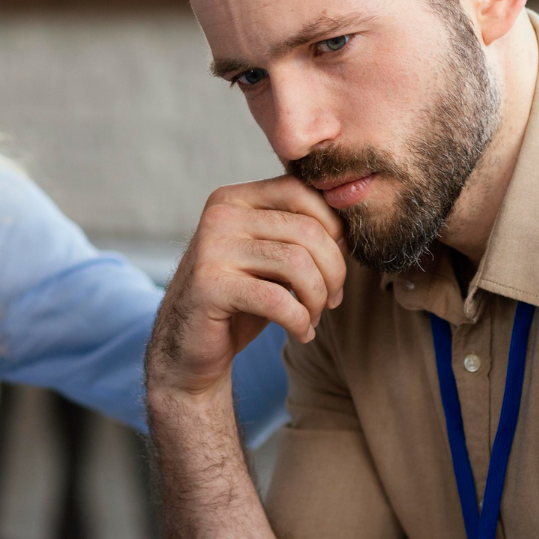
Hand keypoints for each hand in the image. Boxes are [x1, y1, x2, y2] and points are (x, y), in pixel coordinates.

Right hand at [147, 176, 347, 398]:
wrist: (188, 348)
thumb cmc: (240, 299)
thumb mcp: (270, 257)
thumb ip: (301, 233)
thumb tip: (350, 227)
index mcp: (234, 198)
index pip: (300, 191)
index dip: (333, 227)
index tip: (338, 262)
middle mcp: (220, 216)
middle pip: (306, 230)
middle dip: (333, 271)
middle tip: (332, 300)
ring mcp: (211, 249)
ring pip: (297, 264)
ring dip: (318, 298)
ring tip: (314, 316)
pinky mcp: (210, 287)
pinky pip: (278, 300)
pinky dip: (300, 321)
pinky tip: (301, 332)